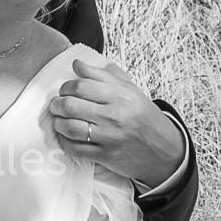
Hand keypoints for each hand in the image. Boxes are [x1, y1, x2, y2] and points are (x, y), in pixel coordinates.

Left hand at [49, 59, 183, 187]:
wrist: (164, 150)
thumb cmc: (145, 118)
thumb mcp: (130, 91)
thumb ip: (103, 76)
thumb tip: (77, 64)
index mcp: (121, 95)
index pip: (82, 85)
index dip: (66, 86)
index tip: (64, 90)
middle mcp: (115, 115)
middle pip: (71, 105)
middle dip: (57, 104)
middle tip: (56, 105)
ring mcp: (109, 136)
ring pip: (69, 127)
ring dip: (58, 123)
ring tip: (59, 120)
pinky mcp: (105, 155)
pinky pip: (75, 148)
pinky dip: (64, 142)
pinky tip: (65, 137)